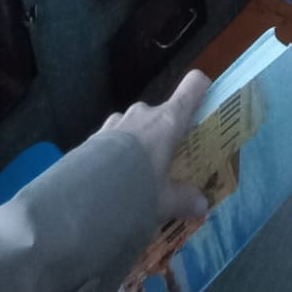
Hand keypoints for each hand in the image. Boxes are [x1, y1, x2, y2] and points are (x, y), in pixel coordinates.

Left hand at [101, 70, 210, 223]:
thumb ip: (185, 200)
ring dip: (141, 142)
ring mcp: (118, 120)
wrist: (85, 195)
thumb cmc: (138, 188)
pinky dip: (119, 150)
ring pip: (138, 124)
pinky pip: (116, 136)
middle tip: (170, 160)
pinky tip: (115, 177)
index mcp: (168, 120)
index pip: (194, 85)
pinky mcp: (97, 134)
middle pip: (164, 112)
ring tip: (139, 172)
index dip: (202, 90)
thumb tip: (203, 205)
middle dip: (168, 133)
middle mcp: (144, 112)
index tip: (206, 106)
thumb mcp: (165, 201)